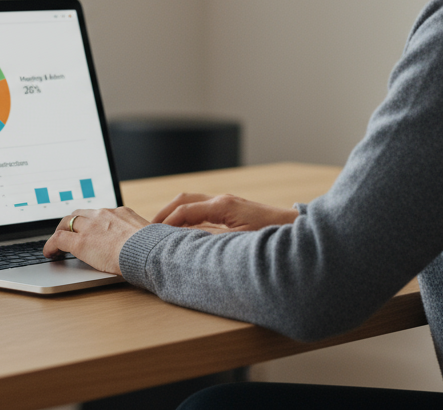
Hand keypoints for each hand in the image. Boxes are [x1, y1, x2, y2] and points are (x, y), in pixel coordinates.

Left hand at [42, 207, 149, 274]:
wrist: (147, 252)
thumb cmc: (153, 248)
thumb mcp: (148, 236)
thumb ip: (140, 237)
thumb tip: (145, 245)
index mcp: (121, 213)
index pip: (99, 213)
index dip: (90, 220)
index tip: (88, 227)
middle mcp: (103, 215)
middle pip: (80, 213)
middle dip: (71, 222)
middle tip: (66, 231)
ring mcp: (91, 226)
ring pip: (66, 222)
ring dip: (60, 231)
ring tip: (56, 243)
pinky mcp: (81, 241)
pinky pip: (59, 239)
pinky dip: (51, 245)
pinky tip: (50, 253)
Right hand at [153, 193, 297, 232]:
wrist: (295, 229)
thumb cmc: (271, 236)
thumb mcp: (239, 242)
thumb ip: (211, 240)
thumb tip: (187, 242)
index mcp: (222, 206)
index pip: (184, 211)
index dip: (166, 223)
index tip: (151, 236)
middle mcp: (223, 200)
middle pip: (184, 199)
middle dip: (164, 213)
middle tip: (147, 229)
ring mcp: (227, 203)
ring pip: (192, 201)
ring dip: (174, 213)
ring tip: (160, 229)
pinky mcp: (232, 209)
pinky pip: (202, 208)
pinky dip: (187, 216)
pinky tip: (183, 230)